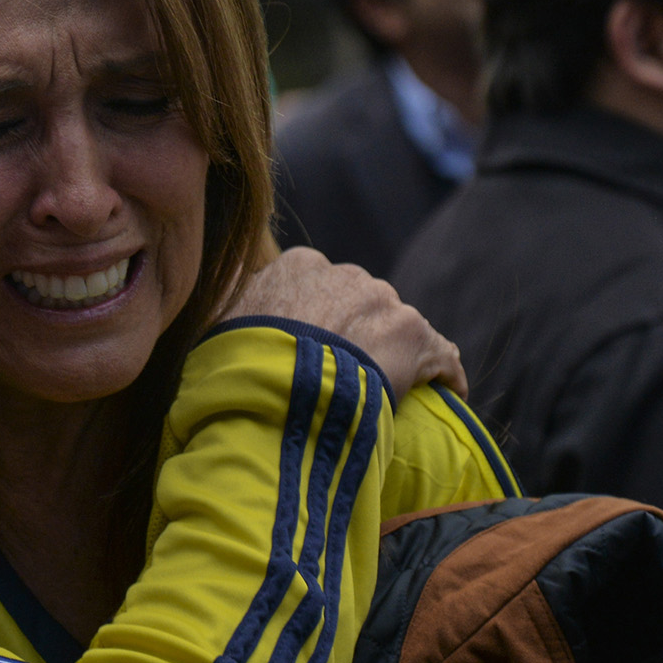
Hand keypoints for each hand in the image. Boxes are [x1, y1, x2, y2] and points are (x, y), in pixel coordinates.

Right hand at [223, 246, 465, 398]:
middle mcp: (343, 274)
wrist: (278, 393)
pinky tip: (446, 396)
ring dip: (393, 354)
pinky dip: (444, 374)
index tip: (315, 349)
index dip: (317, 321)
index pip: (317, 286)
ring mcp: (382, 301)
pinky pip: (440, 355)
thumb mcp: (215, 325)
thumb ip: (230, 305)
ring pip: (397, 326)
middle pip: (360, 302)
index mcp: (296, 266)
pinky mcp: (415, 336)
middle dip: (357, 333)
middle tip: (347, 376)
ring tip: (386, 393)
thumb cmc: (237, 366)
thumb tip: (225, 294)